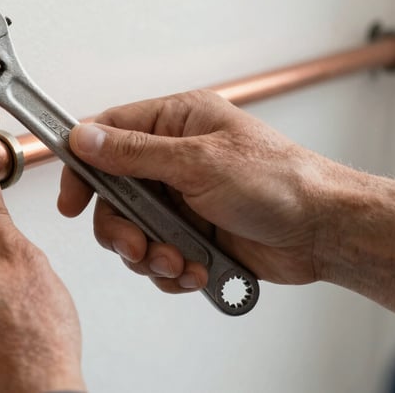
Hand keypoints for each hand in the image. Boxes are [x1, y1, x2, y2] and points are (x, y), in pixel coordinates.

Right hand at [58, 90, 340, 293]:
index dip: (82, 165)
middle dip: (120, 227)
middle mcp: (172, 159)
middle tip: (135, 246)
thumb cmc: (278, 181)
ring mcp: (180, 198)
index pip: (107, 133)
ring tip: (176, 261)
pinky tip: (195, 270)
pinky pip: (156, 255)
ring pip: (132, 229)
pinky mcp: (190, 233)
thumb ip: (134, 152)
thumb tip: (84, 138)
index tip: (71, 200)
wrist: (323, 232)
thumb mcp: (198, 161)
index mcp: (175, 123)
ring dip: (148, 253)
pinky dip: (170, 269)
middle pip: (113, 192)